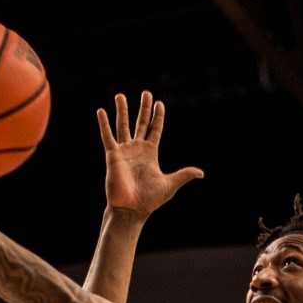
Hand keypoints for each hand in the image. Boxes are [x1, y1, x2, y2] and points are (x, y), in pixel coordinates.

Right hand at [100, 90, 202, 216]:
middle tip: (146, 93)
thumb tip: (201, 173)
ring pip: (123, 125)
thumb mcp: (170, 184)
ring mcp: (124, 151)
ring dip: (122, 110)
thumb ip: (184, 175)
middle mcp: (137, 149)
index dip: (158, 117)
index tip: (160, 103)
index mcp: (151, 153)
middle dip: (144, 108)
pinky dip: (104, 124)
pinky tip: (101, 111)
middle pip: (141, 123)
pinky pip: (107, 136)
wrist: (132, 208)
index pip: (155, 130)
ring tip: (120, 95)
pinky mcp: (112, 155)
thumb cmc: (150, 200)